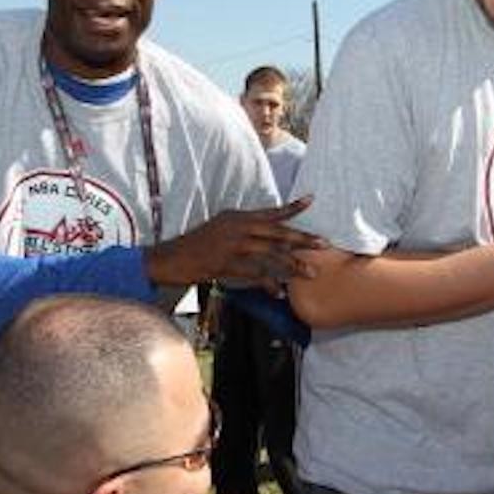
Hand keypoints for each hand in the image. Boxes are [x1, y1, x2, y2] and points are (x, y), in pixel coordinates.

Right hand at [145, 197, 327, 289]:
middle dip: (302, 239)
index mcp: (237, 217)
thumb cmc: (195, 245)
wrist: (169, 258)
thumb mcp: (219, 227)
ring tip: (310, 273)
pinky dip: (268, 284)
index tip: (311, 201)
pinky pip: (254, 275)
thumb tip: (262, 231)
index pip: (270, 212)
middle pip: (277, 233)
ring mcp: (231, 246)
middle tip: (324, 244)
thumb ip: (241, 228)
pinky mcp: (225, 264)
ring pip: (270, 255)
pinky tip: (279, 293)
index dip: (292, 208)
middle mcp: (237, 227)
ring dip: (292, 265)